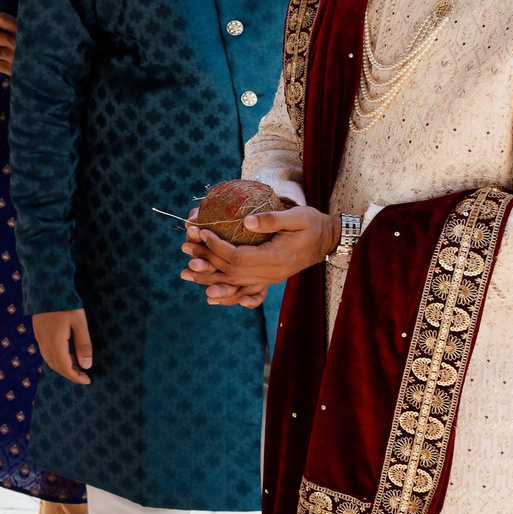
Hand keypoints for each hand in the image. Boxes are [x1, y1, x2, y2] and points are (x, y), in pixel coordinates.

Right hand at [32, 308, 92, 384]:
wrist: (46, 286)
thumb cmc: (65, 304)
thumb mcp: (79, 323)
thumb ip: (83, 345)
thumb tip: (87, 365)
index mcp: (54, 342)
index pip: (64, 367)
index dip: (75, 376)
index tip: (88, 380)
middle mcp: (43, 342)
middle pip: (55, 366)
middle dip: (69, 374)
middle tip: (83, 376)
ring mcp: (39, 337)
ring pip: (49, 359)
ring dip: (63, 366)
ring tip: (77, 366)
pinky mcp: (38, 331)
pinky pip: (46, 351)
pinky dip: (57, 357)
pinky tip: (67, 353)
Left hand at [180, 203, 335, 297]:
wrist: (328, 240)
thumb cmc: (312, 224)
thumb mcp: (297, 216)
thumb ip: (272, 219)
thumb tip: (245, 222)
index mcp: (276, 258)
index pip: (238, 257)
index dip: (216, 246)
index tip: (201, 232)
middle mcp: (271, 273)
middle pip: (231, 272)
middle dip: (205, 260)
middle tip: (184, 248)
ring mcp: (270, 279)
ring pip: (235, 284)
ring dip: (209, 279)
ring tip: (186, 272)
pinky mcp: (269, 279)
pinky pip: (246, 292)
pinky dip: (228, 295)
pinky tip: (211, 296)